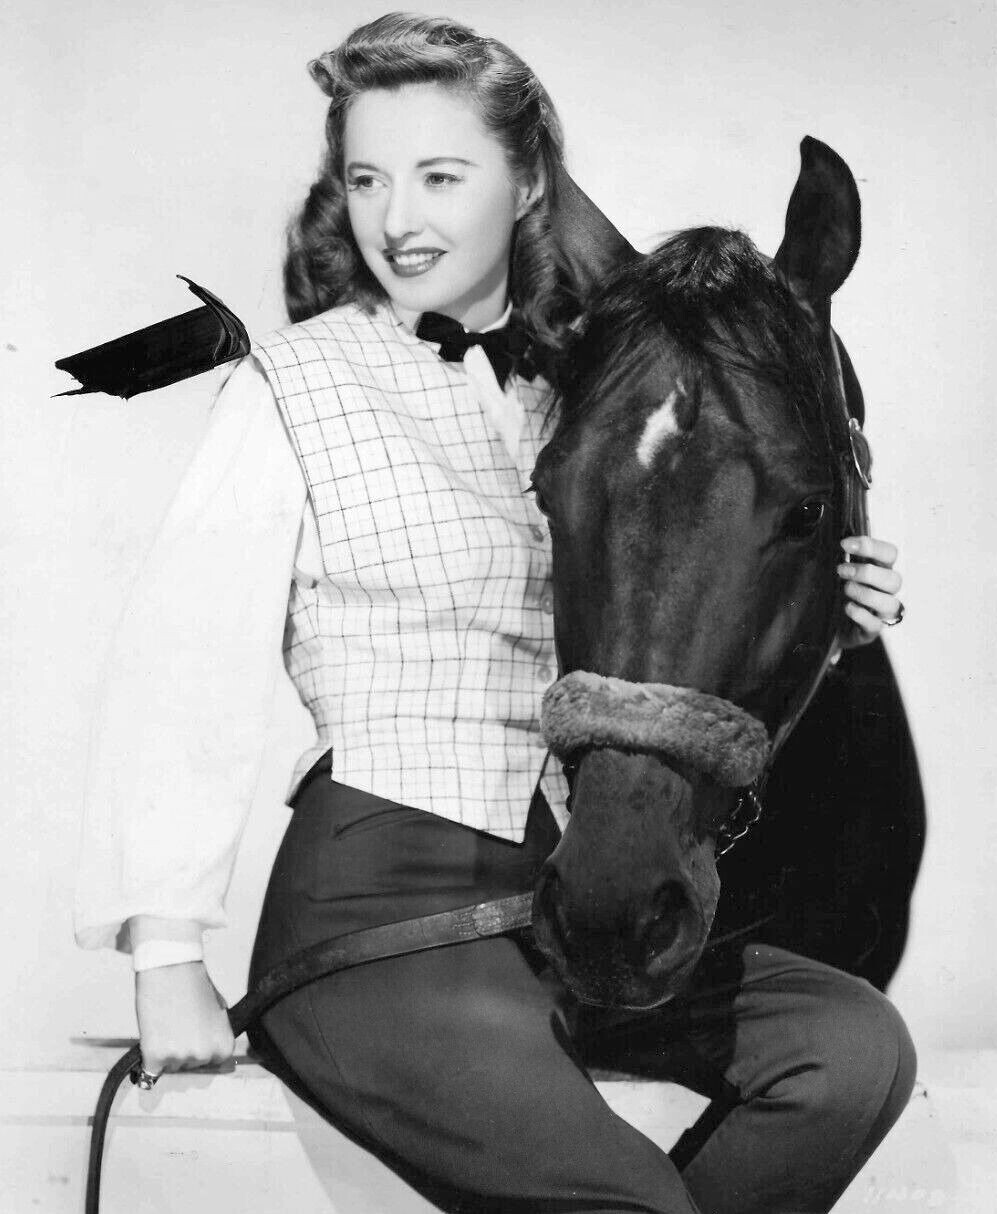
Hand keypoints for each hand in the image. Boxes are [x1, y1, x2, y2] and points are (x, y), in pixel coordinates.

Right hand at [135, 961, 234, 1075]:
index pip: (212, 1063)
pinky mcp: (155, 1058)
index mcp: (224, 1046)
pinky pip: (148, 1073)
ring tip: (166, 1024)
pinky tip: (151, 1042)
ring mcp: (180, 1057)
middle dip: (183, 1050)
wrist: (172, 968)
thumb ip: (216, 1034)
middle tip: (177, 1025)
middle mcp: (204, 1055)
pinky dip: (147, 1061)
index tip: (193, 1035)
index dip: (200, 1048)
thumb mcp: (218, 1011)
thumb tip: (211, 1050)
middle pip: (190, 1066)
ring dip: (165, 1053)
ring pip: (170, 1067)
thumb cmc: (194, 984)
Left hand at [836, 535, 902, 646]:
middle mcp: (885, 591)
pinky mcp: (870, 631)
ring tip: (845, 589)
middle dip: (867, 572)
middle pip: (895, 579)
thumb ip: (839, 558)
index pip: (889, 554)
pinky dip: (861, 615)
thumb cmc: (834, 592)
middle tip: (841, 570)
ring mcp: (880, 613)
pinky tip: (847, 608)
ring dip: (866, 594)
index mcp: (879, 570)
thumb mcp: (837, 572)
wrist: (825, 624)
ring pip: (891, 603)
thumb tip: (828, 539)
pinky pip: (875, 625)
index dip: (871, 546)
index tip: (844, 544)